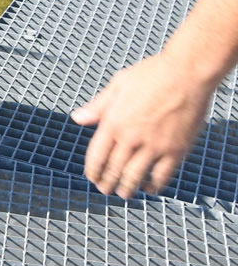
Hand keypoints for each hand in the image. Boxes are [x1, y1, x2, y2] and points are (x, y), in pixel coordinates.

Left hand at [71, 55, 212, 198]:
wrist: (188, 72)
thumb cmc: (153, 74)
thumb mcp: (119, 84)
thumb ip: (98, 105)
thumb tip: (77, 118)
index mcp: (114, 121)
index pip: (96, 156)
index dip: (93, 171)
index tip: (93, 177)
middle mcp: (131, 137)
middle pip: (113, 170)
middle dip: (107, 184)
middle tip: (105, 190)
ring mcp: (154, 145)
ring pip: (134, 178)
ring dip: (127, 189)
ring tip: (124, 193)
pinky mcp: (175, 150)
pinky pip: (161, 176)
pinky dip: (153, 186)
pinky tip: (149, 187)